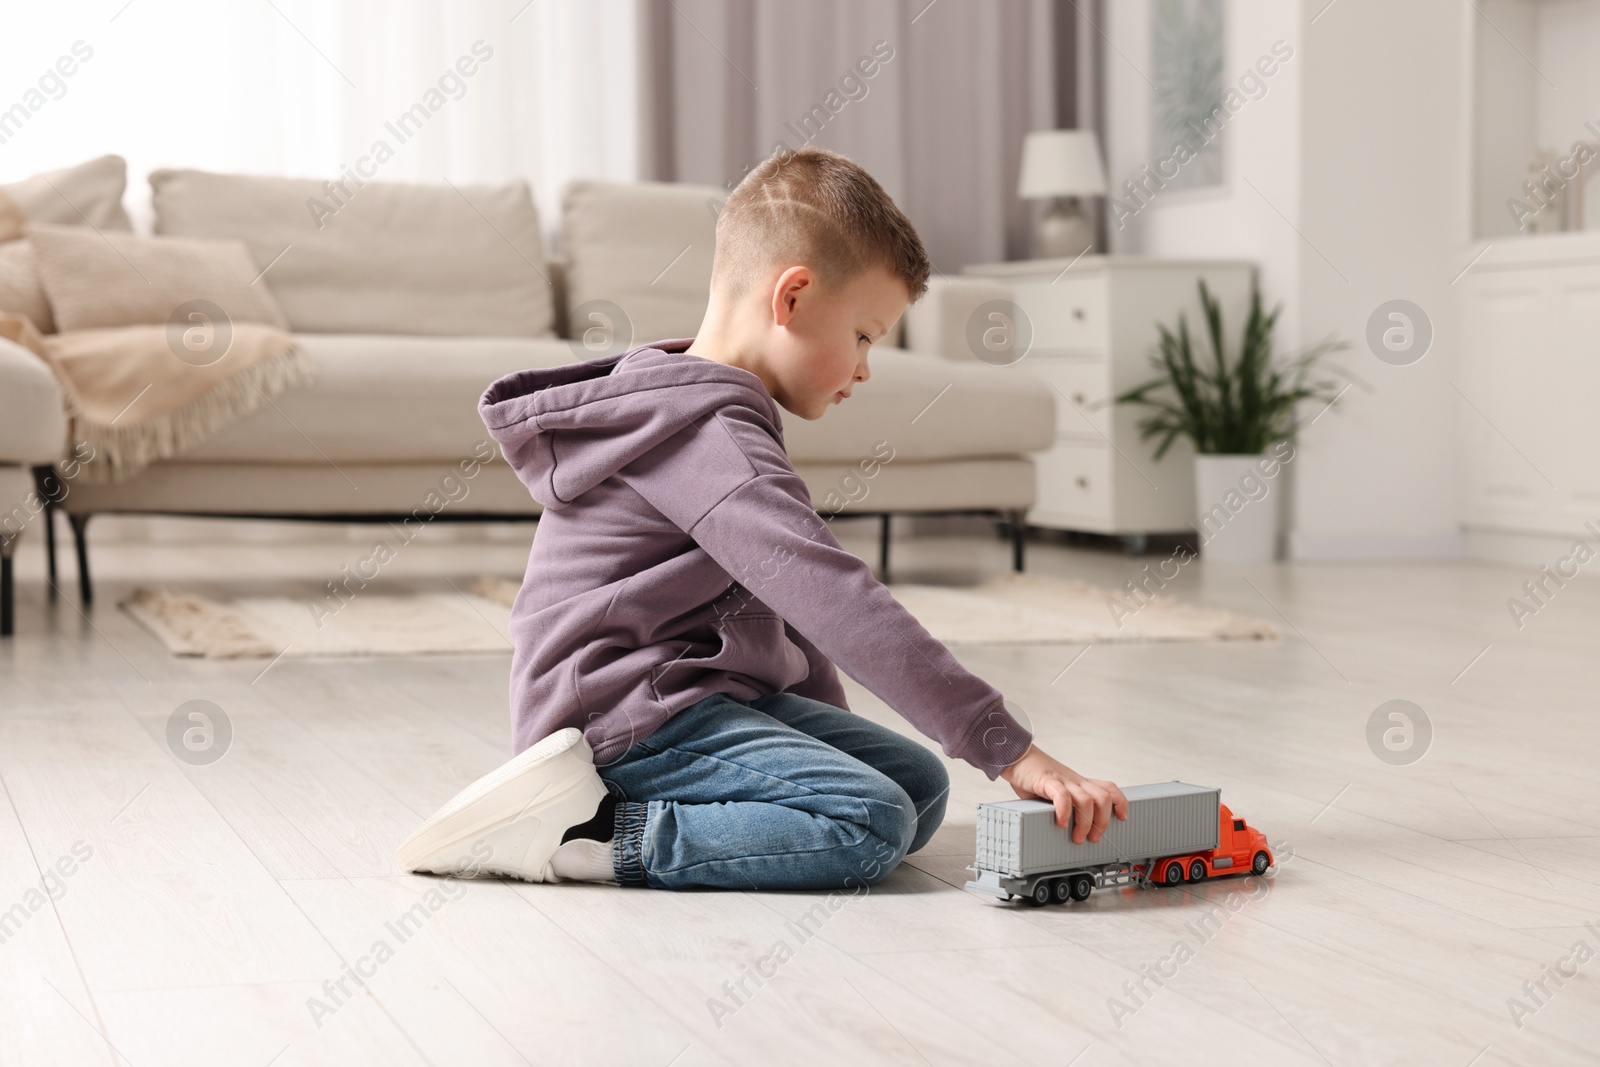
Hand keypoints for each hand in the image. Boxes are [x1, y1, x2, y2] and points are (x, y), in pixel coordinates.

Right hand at [999, 743, 1127, 843]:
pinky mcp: (1047, 781)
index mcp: (1079, 783)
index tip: (1122, 818)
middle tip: (1093, 838)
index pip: (1109, 788)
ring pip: (1087, 800)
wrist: (1016, 757)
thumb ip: (1063, 806)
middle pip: (1103, 798)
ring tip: (1077, 837)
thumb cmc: (1033, 777)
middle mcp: (1075, 781)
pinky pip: (1062, 796)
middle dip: (1103, 822)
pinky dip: (1065, 812)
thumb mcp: (1055, 792)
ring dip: (1085, 823)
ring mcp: (1063, 780)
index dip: (1120, 803)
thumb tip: (1067, 829)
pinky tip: (1061, 823)